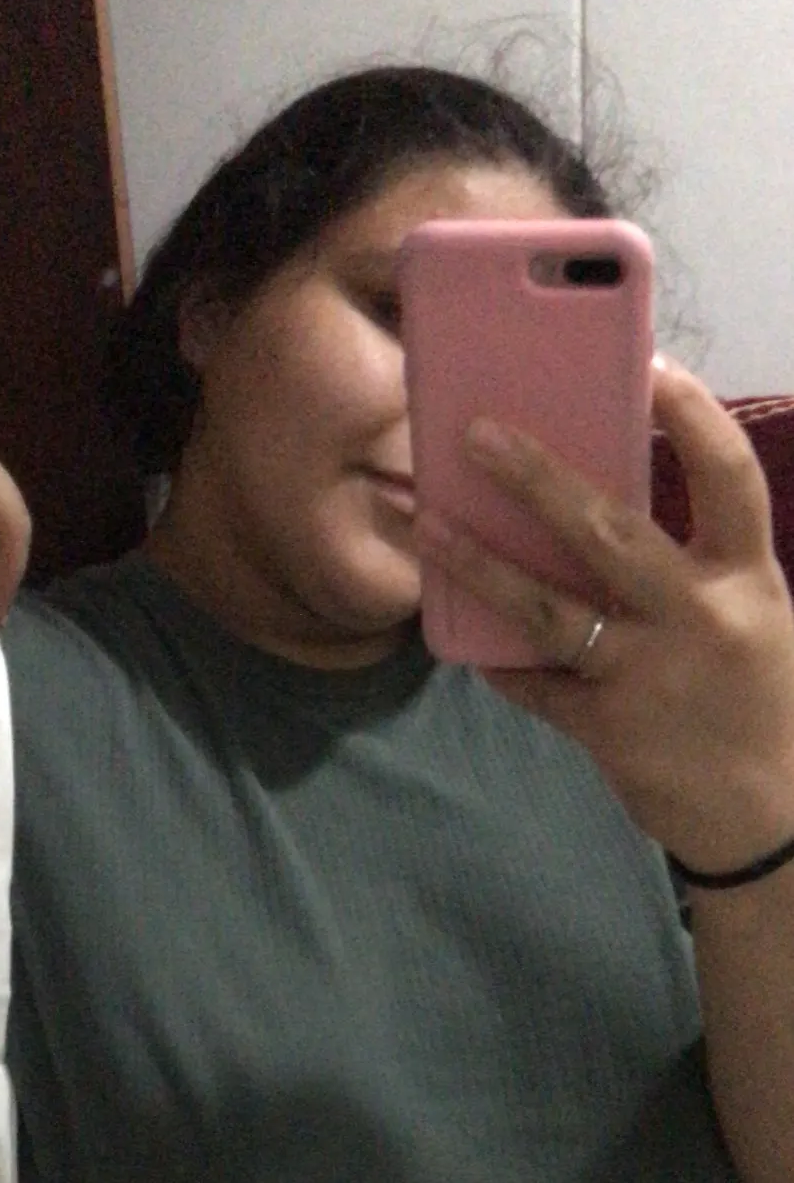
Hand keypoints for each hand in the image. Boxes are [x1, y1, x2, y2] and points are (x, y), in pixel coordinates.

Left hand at [413, 359, 793, 870]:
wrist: (775, 817)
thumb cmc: (755, 699)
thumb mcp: (750, 618)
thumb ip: (693, 566)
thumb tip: (594, 504)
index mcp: (748, 580)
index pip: (727, 479)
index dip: (692, 417)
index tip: (649, 366)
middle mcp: (700, 619)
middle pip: (609, 531)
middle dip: (536, 478)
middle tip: (475, 432)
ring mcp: (649, 677)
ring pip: (547, 610)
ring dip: (477, 564)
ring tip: (423, 524)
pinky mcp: (609, 730)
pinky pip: (534, 683)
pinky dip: (495, 657)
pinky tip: (458, 635)